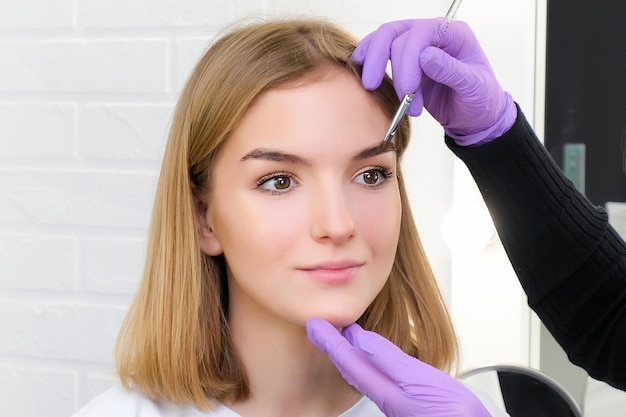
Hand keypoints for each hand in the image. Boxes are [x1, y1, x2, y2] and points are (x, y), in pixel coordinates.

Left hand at [306, 318, 491, 416]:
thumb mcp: (416, 379)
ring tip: (341, 338)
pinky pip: (376, 375)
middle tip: (319, 328)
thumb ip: (388, 359)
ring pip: (362, 371)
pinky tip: (372, 358)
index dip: (329, 340)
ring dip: (349, 352)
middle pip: (351, 366)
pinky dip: (368, 361)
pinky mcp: (409, 399)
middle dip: (334, 346)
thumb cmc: (451, 413)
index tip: (314, 325)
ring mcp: (396, 397)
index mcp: (384, 388)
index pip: (348, 359)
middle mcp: (386, 394)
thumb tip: (359, 339)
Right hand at [353, 18, 516, 144]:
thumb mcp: (474, 87)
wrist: (474, 117)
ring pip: (384, 40)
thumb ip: (451, 71)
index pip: (422, 32)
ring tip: (374, 89)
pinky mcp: (404, 63)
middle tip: (374, 86)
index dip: (408, 58)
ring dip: (375, 65)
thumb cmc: (480, 100)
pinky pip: (380, 53)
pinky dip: (368, 62)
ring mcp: (416, 48)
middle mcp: (432, 35)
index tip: (406, 89)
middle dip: (382, 59)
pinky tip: (362, 72)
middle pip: (396, 33)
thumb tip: (425, 56)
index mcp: (454, 34)